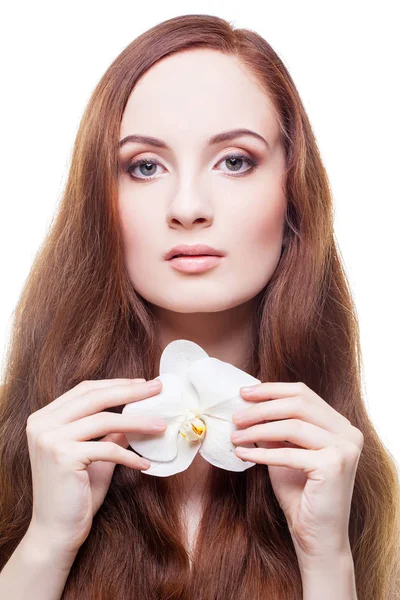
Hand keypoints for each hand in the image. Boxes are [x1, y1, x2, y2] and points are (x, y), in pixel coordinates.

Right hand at [26, 377, 165, 553]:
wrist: (56, 531)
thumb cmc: (76, 493)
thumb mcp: (95, 454)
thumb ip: (110, 432)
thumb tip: (137, 413)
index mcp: (45, 417)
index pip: (85, 390)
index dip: (116, 384)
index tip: (142, 383)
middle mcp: (42, 424)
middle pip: (95, 397)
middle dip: (130, 391)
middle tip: (157, 388)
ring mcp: (50, 439)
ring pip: (104, 420)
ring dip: (137, 422)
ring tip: (161, 425)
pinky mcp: (63, 456)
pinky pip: (108, 448)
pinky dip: (130, 455)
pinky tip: (146, 463)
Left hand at [231, 382, 363, 561]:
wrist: (316, 536)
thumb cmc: (300, 494)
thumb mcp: (283, 452)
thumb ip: (274, 428)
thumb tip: (248, 404)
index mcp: (340, 424)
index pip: (303, 393)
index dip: (271, 390)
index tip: (244, 393)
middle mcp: (348, 433)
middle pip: (298, 404)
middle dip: (262, 407)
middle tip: (236, 415)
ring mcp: (344, 448)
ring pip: (292, 425)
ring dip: (258, 429)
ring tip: (236, 435)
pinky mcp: (334, 466)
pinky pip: (288, 453)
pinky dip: (262, 452)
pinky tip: (243, 453)